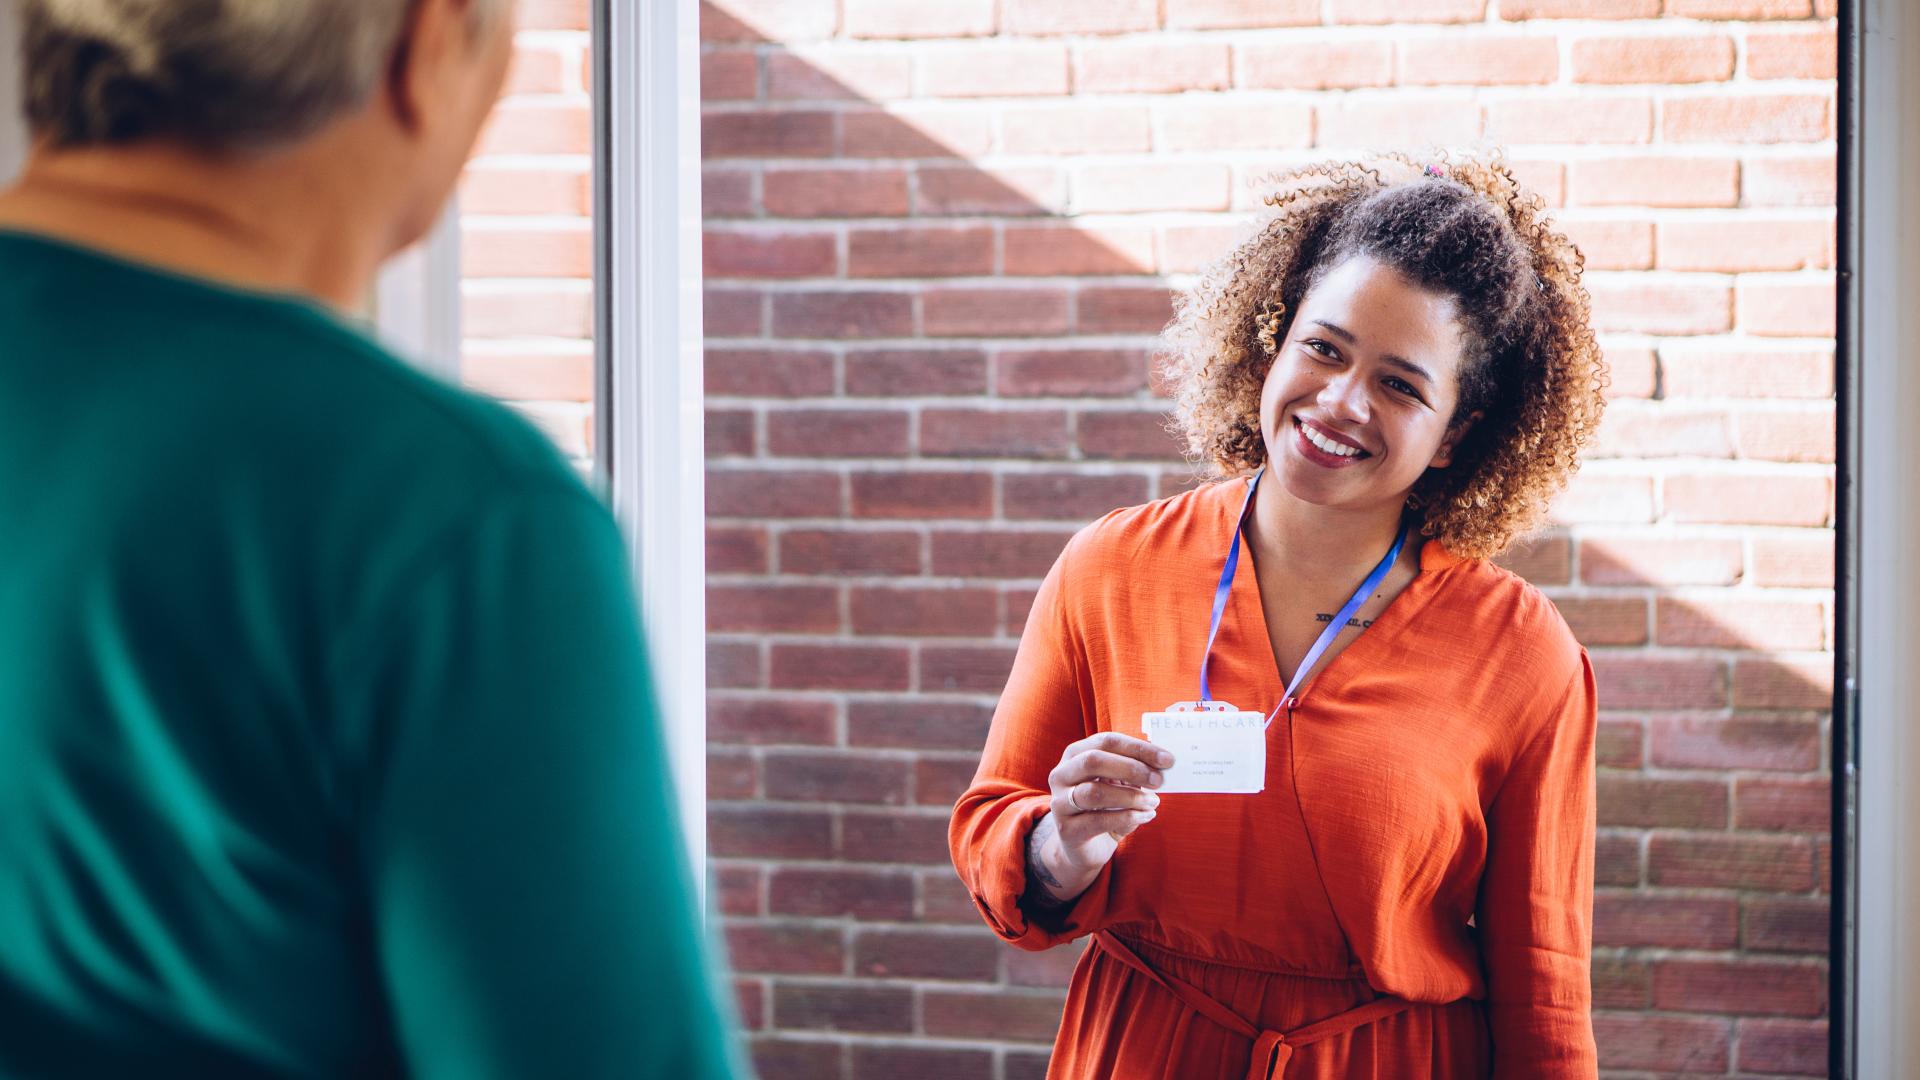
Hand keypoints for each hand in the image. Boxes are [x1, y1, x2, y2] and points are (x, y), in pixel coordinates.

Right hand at [1026, 733, 1172, 904]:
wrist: (1084, 846)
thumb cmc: (1106, 807)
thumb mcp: (1119, 784)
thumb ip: (1135, 770)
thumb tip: (1163, 763)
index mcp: (1075, 754)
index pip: (1106, 741)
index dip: (1138, 748)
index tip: (1167, 760)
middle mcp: (1062, 774)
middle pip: (1094, 761)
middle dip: (1131, 769)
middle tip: (1159, 780)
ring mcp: (1060, 802)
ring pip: (1095, 792)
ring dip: (1131, 797)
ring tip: (1154, 802)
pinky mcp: (1066, 829)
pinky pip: (1098, 820)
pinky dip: (1128, 817)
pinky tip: (1146, 816)